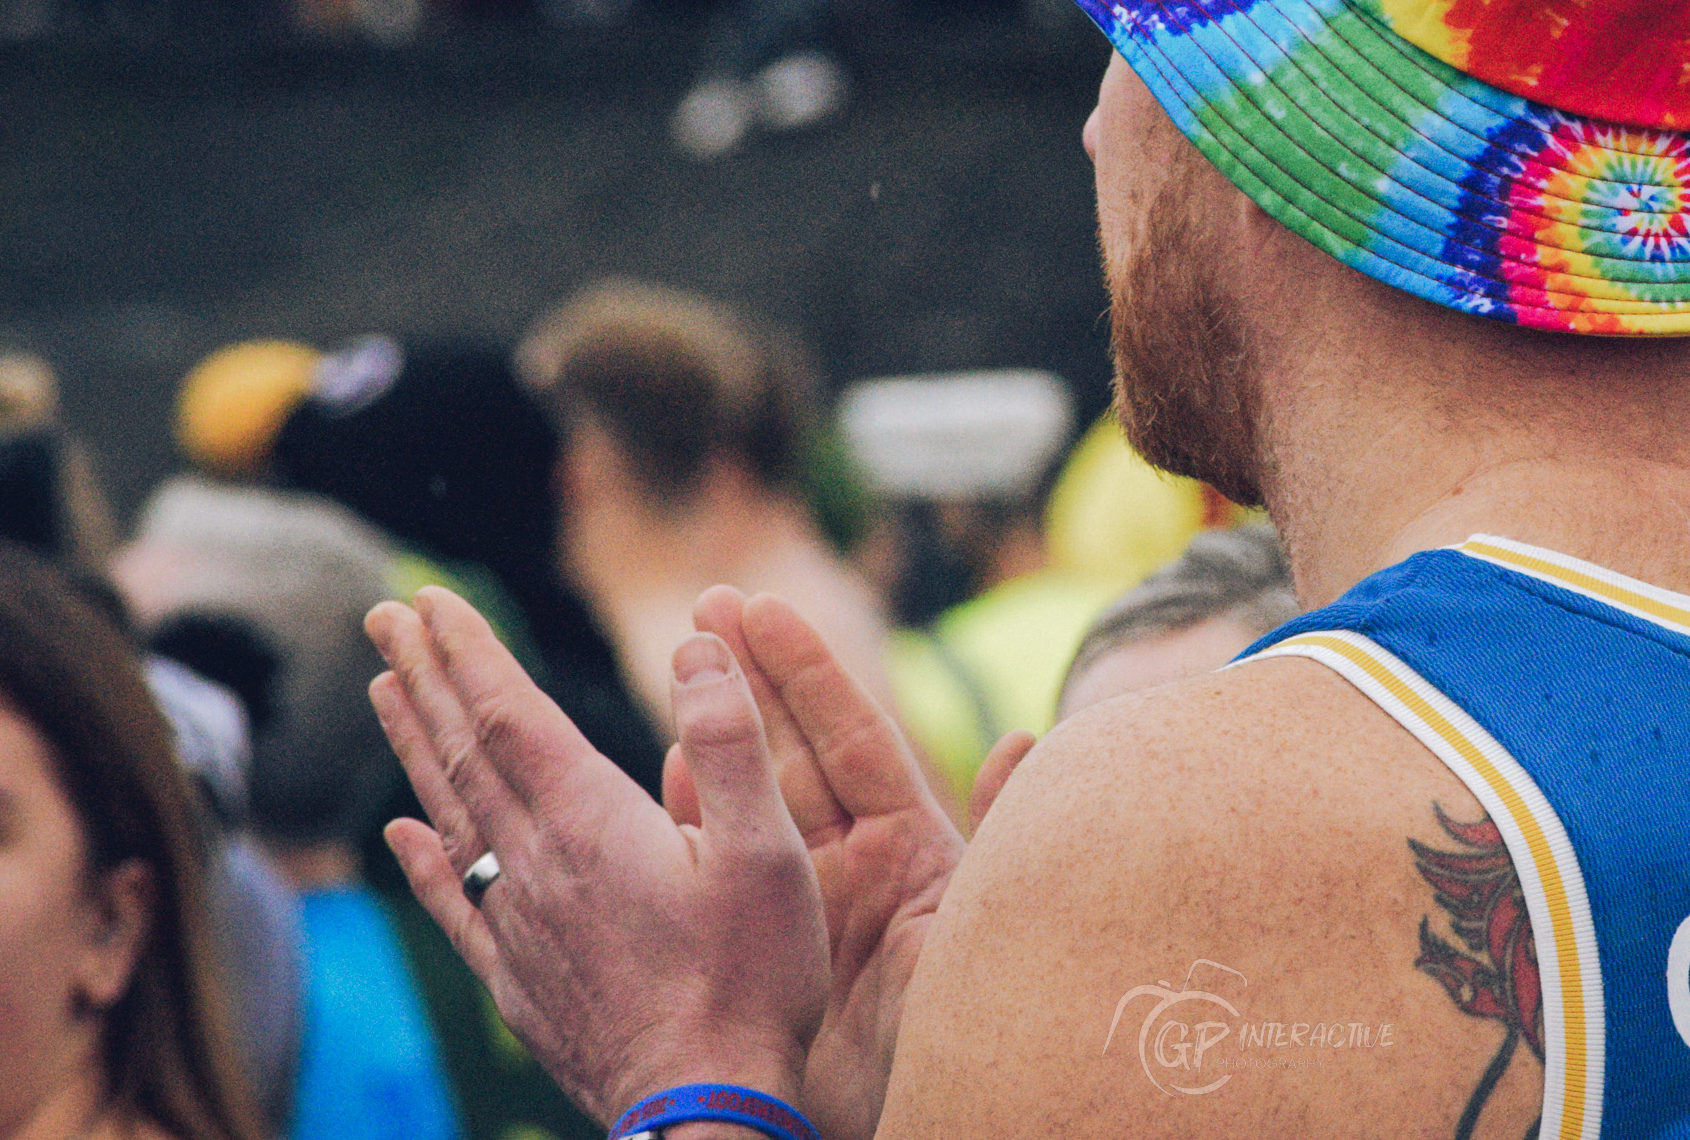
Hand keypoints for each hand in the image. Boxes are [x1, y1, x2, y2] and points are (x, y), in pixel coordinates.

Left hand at [367, 588, 828, 1124]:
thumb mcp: (768, 850)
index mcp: (593, 824)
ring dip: (415, 745)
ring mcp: (522, 926)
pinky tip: (399, 833)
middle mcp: (539, 865)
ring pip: (451, 815)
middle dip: (426, 676)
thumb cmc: (750, 981)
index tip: (429, 599)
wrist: (704, 1109)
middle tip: (384, 616)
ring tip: (385, 689)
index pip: (510, 715)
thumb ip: (731, 741)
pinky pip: (456, 902)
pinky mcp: (521, 981)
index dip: (468, 652)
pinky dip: (423, 858)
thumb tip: (696, 645)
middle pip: (465, 752)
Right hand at [658, 589, 995, 1139]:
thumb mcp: (991, 924)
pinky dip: (691, 821)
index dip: (806, 669)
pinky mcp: (770, 952)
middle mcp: (855, 865)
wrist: (927, 1121)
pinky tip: (663, 775)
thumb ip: (1007, 827)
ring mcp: (807, 907)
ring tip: (678, 672)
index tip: (760, 606)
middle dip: (751, 675)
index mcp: (911, 846)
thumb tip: (1027, 736)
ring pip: (748, 801)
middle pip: (792, 749)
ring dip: (714, 736)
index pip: (853, 736)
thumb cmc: (977, 1030)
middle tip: (704, 602)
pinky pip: (721, 870)